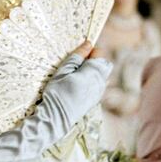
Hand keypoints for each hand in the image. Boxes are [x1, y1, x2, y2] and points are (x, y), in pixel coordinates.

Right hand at [0, 41, 112, 161]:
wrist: (56, 118)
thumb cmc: (56, 93)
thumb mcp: (63, 71)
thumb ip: (77, 56)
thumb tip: (88, 43)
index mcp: (94, 72)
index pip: (100, 53)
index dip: (89, 51)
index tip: (79, 54)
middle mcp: (101, 81)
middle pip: (104, 63)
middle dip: (94, 60)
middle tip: (77, 65)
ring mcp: (100, 90)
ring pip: (103, 74)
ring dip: (93, 70)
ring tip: (76, 76)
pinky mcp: (97, 98)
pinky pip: (100, 84)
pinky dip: (92, 80)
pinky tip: (78, 85)